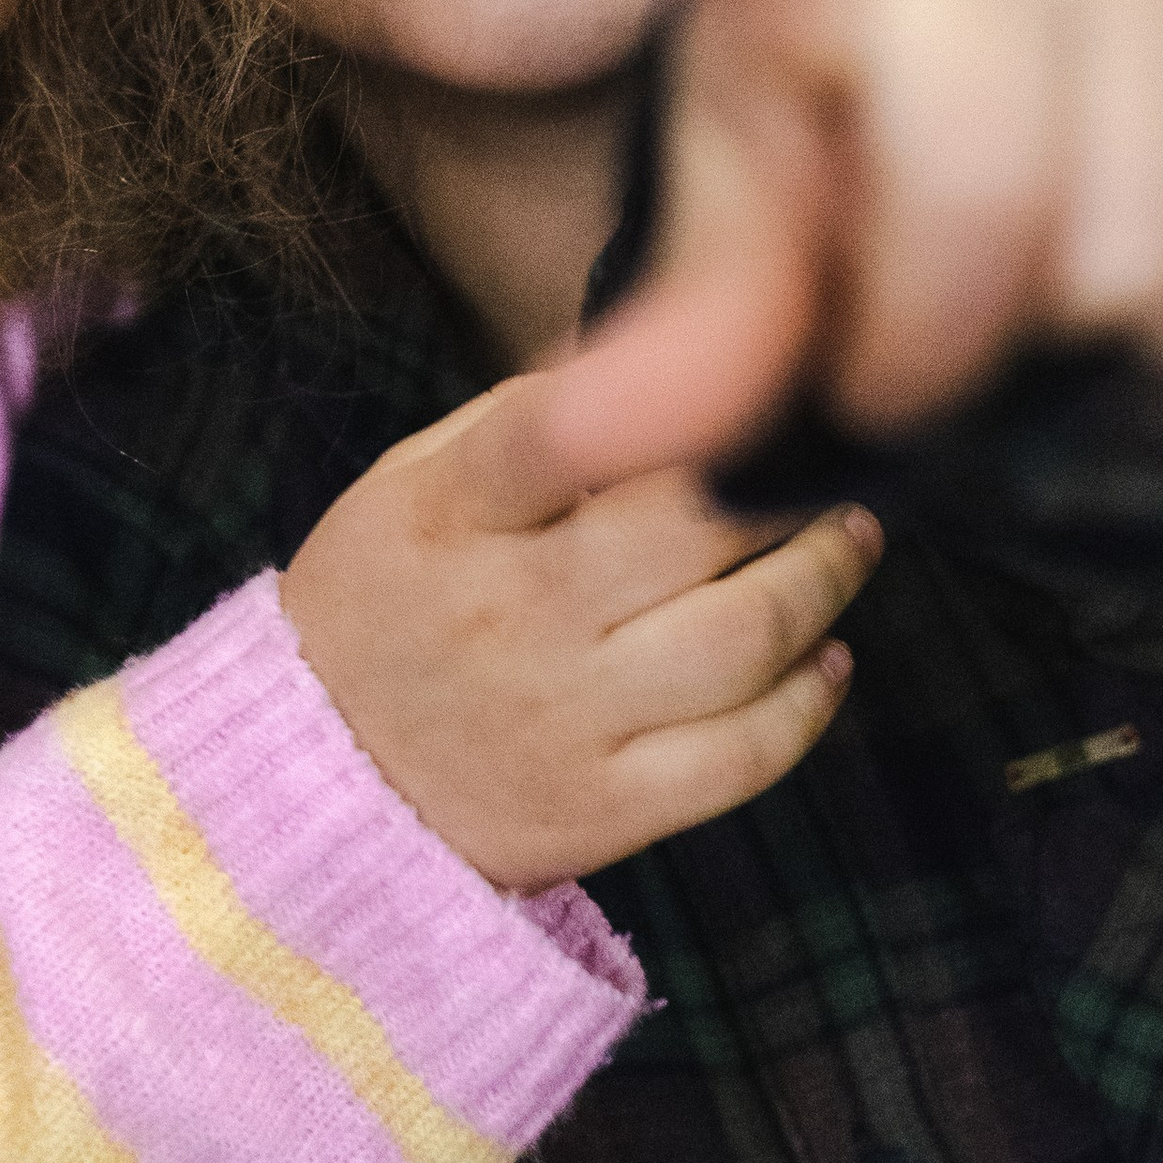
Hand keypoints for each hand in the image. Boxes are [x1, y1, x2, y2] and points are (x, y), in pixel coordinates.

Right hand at [282, 368, 878, 886]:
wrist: (318, 782)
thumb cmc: (387, 603)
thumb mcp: (410, 489)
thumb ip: (526, 422)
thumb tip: (653, 353)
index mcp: (447, 518)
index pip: (561, 431)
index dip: (670, 393)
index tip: (746, 379)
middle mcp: (505, 616)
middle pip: (695, 530)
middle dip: (790, 488)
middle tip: (823, 468)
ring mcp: (558, 720)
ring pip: (744, 640)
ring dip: (824, 580)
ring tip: (845, 544)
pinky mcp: (600, 809)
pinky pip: (744, 755)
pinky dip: (810, 701)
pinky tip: (826, 659)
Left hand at [547, 0, 1162, 480]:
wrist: (1025, 210)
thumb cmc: (852, 216)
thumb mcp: (746, 265)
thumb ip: (681, 339)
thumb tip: (580, 446)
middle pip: (970, 172)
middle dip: (918, 336)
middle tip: (886, 366)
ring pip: (1120, 248)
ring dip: (1053, 343)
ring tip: (1007, 302)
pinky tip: (1115, 281)